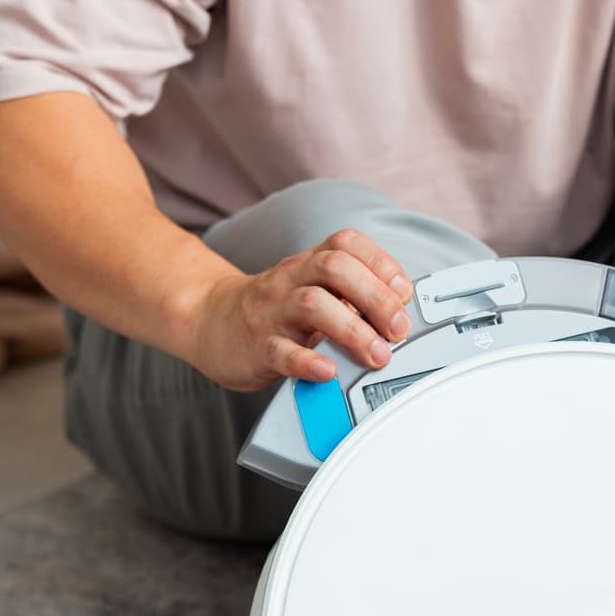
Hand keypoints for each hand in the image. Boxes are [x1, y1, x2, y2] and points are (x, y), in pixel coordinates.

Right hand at [187, 229, 413, 391]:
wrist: (210, 322)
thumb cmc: (274, 309)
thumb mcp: (311, 288)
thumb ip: (350, 294)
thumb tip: (400, 311)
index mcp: (308, 263)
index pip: (346, 244)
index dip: (381, 264)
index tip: (404, 293)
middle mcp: (290, 280)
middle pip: (334, 268)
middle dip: (375, 298)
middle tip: (398, 329)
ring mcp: (272, 311)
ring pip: (312, 305)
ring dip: (352, 330)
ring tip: (376, 354)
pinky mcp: (256, 346)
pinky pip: (281, 351)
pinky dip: (307, 362)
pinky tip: (327, 372)